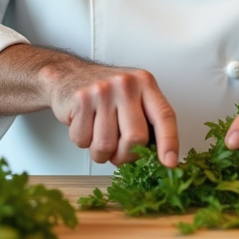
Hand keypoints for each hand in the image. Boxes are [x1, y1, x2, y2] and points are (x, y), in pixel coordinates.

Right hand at [41, 57, 178, 167]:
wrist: (69, 75)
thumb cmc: (106, 93)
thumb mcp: (134, 97)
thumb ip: (148, 122)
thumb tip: (161, 158)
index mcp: (145, 83)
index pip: (164, 116)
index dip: (169, 142)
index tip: (169, 163)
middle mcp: (126, 84)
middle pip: (135, 138)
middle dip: (126, 156)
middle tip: (119, 153)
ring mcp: (102, 91)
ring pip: (106, 145)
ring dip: (101, 152)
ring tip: (99, 136)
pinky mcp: (81, 100)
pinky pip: (83, 140)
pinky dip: (83, 141)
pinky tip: (85, 125)